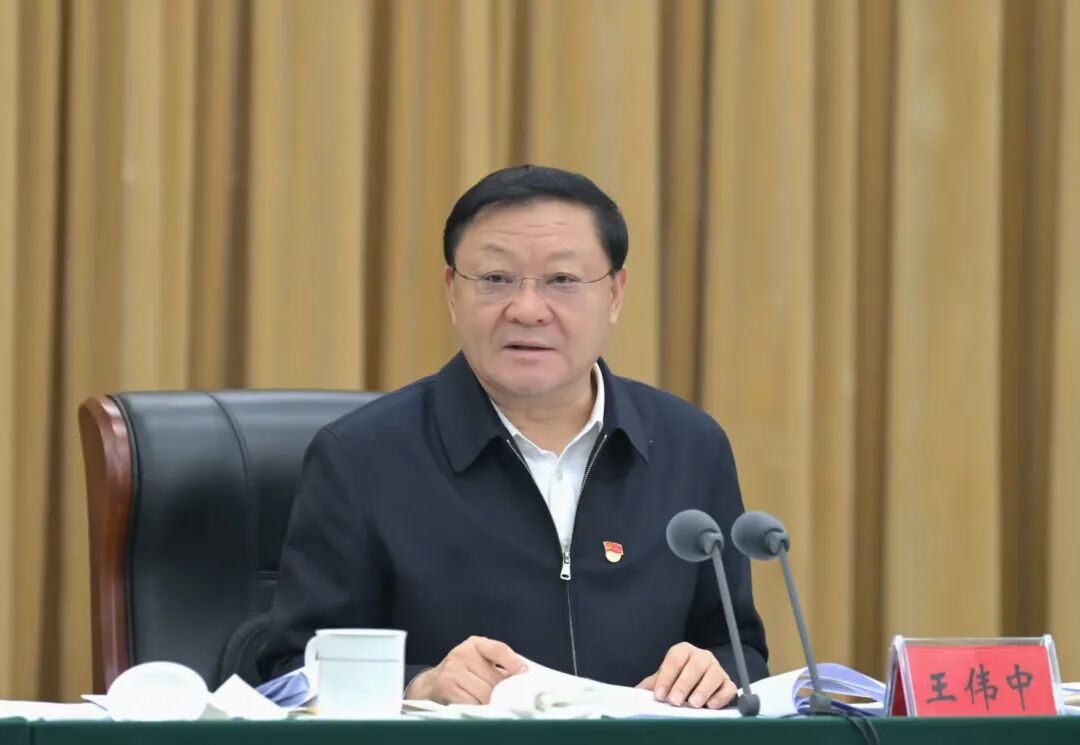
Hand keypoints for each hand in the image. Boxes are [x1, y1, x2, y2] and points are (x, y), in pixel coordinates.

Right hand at [404, 636, 526, 703]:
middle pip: (495, 679)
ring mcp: (452, 669)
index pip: (499, 649)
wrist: (429, 685)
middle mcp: (462, 653)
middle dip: (502, 693)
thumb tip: (522, 678)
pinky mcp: (445, 686)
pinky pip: (471, 703)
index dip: (514, 663)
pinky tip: (473, 705)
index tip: (524, 674)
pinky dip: (476, 708)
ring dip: (489, 703)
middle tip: (504, 698)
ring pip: (485, 694)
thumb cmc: (461, 675)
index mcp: (475, 644)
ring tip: (485, 702)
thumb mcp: (478, 662)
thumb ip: (498, 666)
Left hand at [637, 642, 736, 708]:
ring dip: (703, 689)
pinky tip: (711, 705)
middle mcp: (702, 656)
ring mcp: (717, 669)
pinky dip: (721, 696)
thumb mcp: (664, 679)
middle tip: (675, 701)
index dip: (666, 676)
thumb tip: (634, 693)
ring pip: (713, 675)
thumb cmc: (678, 680)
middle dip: (683, 684)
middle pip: (694, 666)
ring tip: (693, 704)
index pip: (675, 659)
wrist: (698, 683)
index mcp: (683, 651)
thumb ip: (651, 685)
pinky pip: (728, 687)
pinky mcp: (728, 683)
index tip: (659, 694)